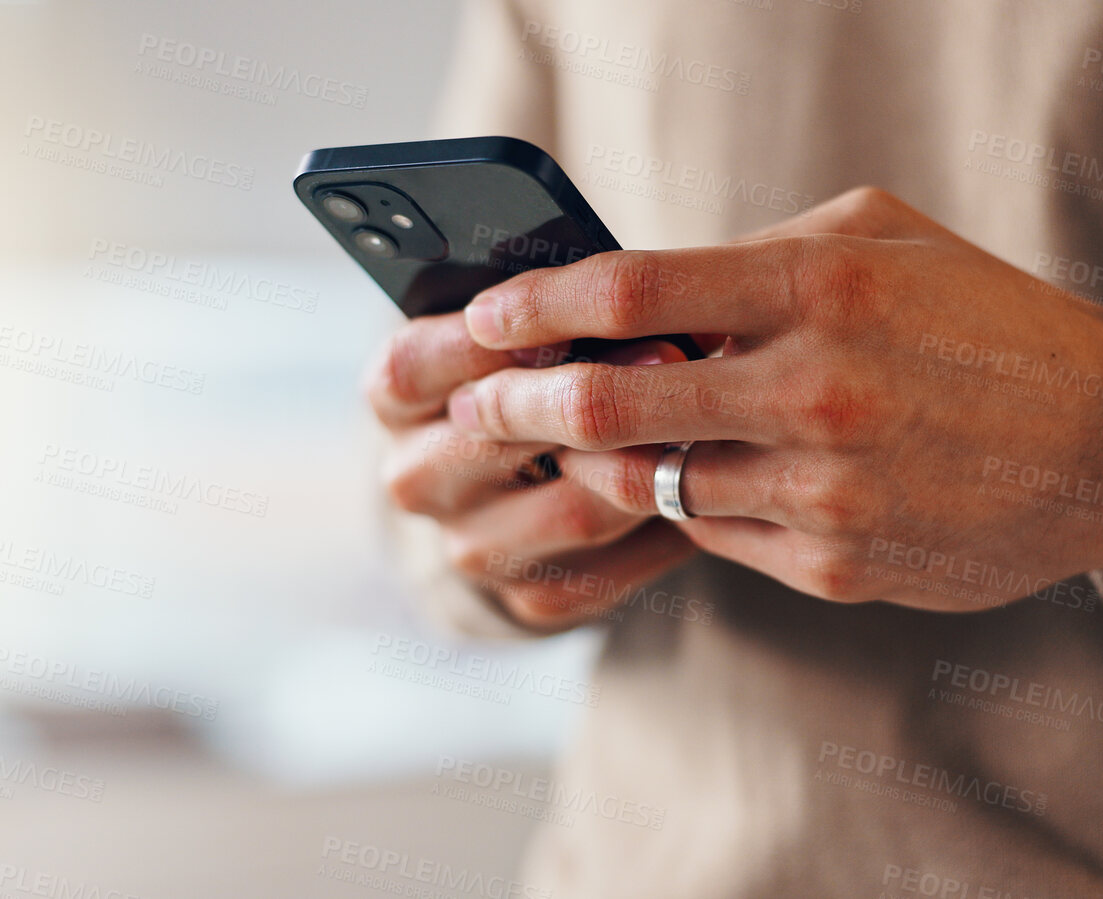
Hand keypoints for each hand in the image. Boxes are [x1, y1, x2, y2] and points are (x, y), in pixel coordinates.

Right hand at [367, 311, 698, 629]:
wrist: (517, 480)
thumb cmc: (525, 367)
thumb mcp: (509, 327)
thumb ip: (540, 309)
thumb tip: (618, 292)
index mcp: (394, 395)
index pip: (418, 365)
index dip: (491, 340)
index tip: (569, 313)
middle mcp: (415, 476)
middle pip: (497, 440)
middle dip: (593, 396)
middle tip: (676, 358)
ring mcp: (469, 545)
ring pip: (571, 507)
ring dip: (646, 462)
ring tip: (708, 419)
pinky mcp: (528, 598)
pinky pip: (612, 566)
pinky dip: (666, 526)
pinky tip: (705, 487)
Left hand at [443, 187, 1102, 611]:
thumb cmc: (981, 321)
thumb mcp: (877, 240)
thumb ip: (749, 258)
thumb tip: (623, 292)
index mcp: (821, 286)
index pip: (629, 291)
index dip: (533, 306)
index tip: (482, 316)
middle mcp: (815, 389)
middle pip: (607, 399)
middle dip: (514, 403)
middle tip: (474, 403)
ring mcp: (821, 488)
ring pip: (647, 480)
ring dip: (591, 462)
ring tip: (566, 441)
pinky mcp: (830, 564)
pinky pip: (709, 533)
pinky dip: (681, 505)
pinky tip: (680, 480)